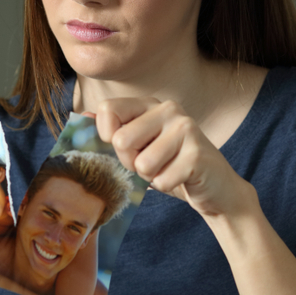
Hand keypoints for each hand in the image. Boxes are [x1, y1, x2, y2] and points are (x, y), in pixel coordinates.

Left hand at [96, 98, 257, 218]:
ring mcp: (186, 127)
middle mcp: (168, 108)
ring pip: (141, 164)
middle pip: (121, 141)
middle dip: (131, 163)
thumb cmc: (169, 167)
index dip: (108, 138)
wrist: (214, 189)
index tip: (126, 148)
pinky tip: (183, 177)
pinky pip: (162, 180)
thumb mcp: (137, 149)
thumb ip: (111, 132)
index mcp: (149, 104)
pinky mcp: (198, 152)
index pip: (107, 110)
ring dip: (151, 177)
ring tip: (169, 169)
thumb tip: (81, 116)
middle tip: (152, 163)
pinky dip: (168, 186)